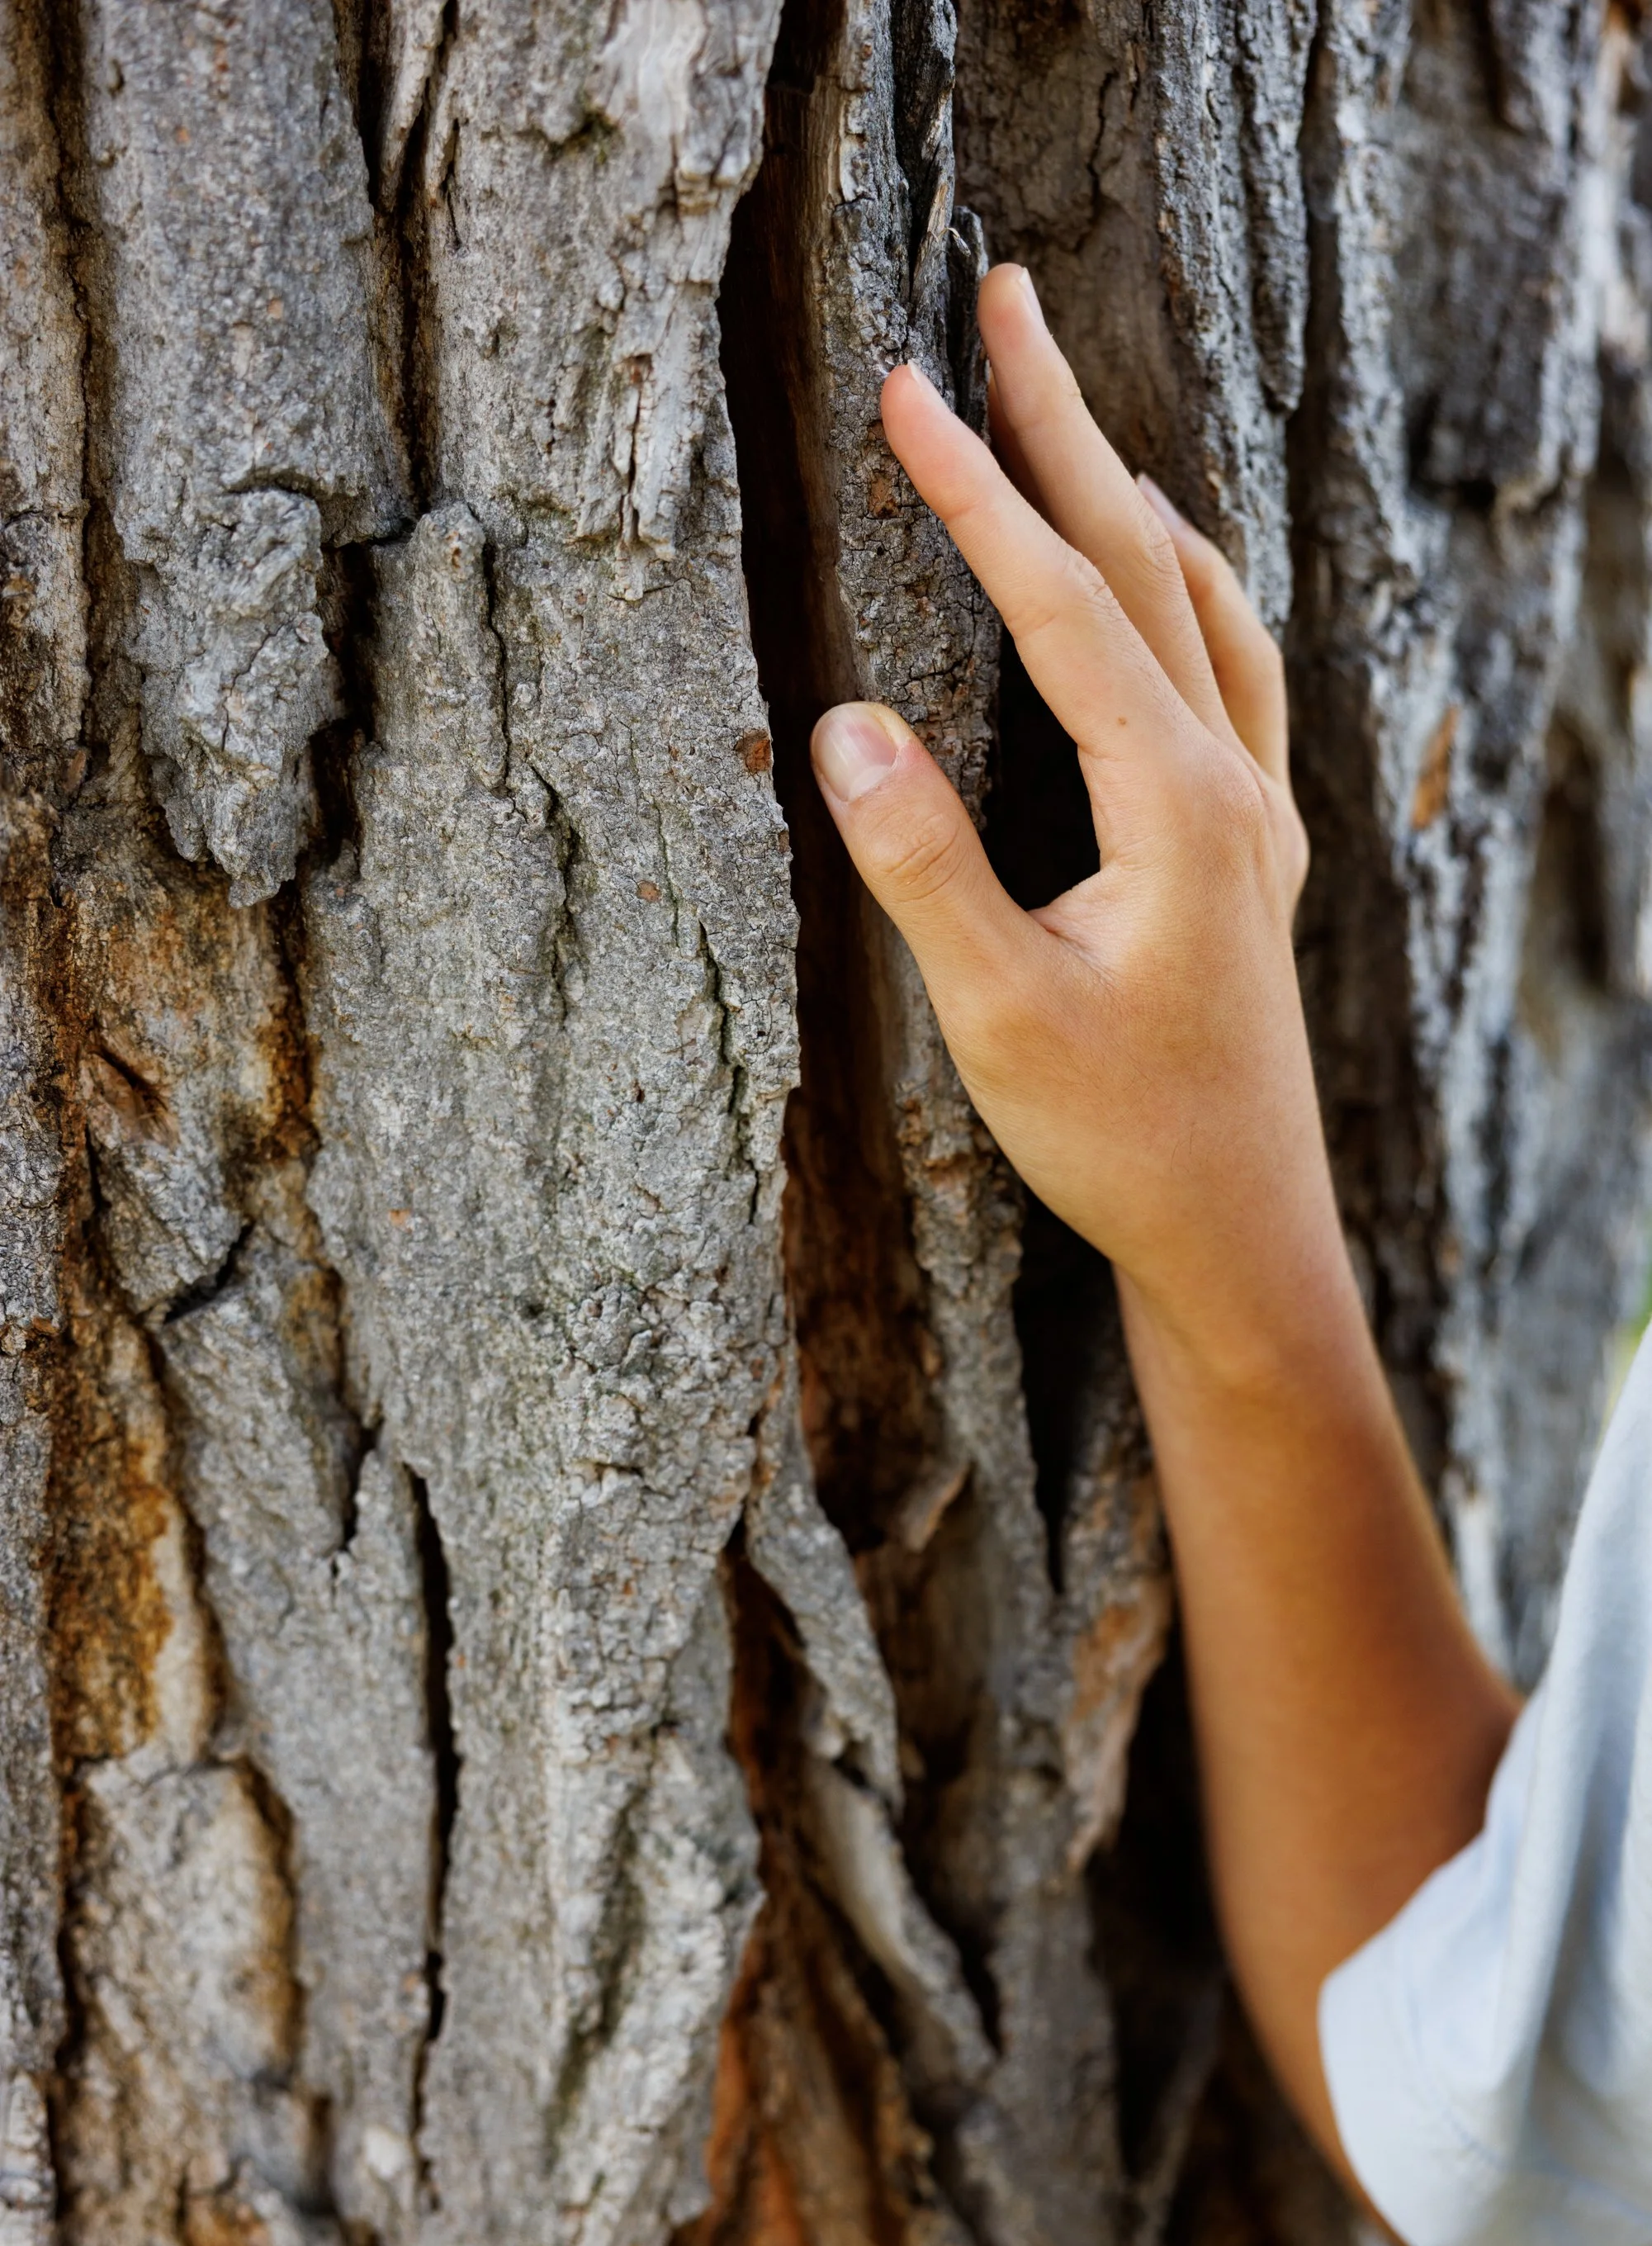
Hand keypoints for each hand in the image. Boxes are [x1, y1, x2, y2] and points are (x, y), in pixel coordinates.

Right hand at [811, 263, 1336, 1392]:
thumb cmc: (1119, 1138)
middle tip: (1006, 301)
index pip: (1065, 606)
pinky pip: (1233, 665)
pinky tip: (1155, 581)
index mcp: (1175, 805)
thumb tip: (842, 720)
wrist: (1239, 1231)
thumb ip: (923, 863)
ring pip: (1203, 602)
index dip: (980, 492)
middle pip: (1149, 560)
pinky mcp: (1251, 845)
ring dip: (1129, 495)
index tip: (907, 385)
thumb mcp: (1000, 1015)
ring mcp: (1257, 809)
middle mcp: (1233, 781)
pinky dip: (1181, 585)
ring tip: (1063, 418)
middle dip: (1068, 425)